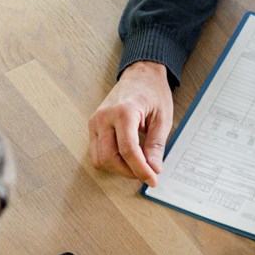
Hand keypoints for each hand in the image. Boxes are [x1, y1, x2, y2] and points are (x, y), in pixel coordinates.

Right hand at [88, 61, 172, 185]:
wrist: (140, 74)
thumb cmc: (152, 92)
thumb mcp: (162, 118)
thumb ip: (156, 145)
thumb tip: (153, 169)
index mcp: (123, 112)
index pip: (128, 150)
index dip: (140, 169)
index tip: (152, 179)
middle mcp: (104, 117)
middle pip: (110, 158)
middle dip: (129, 172)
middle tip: (146, 173)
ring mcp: (95, 121)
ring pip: (100, 159)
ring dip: (118, 169)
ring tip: (136, 165)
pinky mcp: (92, 126)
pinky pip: (96, 152)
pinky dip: (110, 161)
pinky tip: (126, 158)